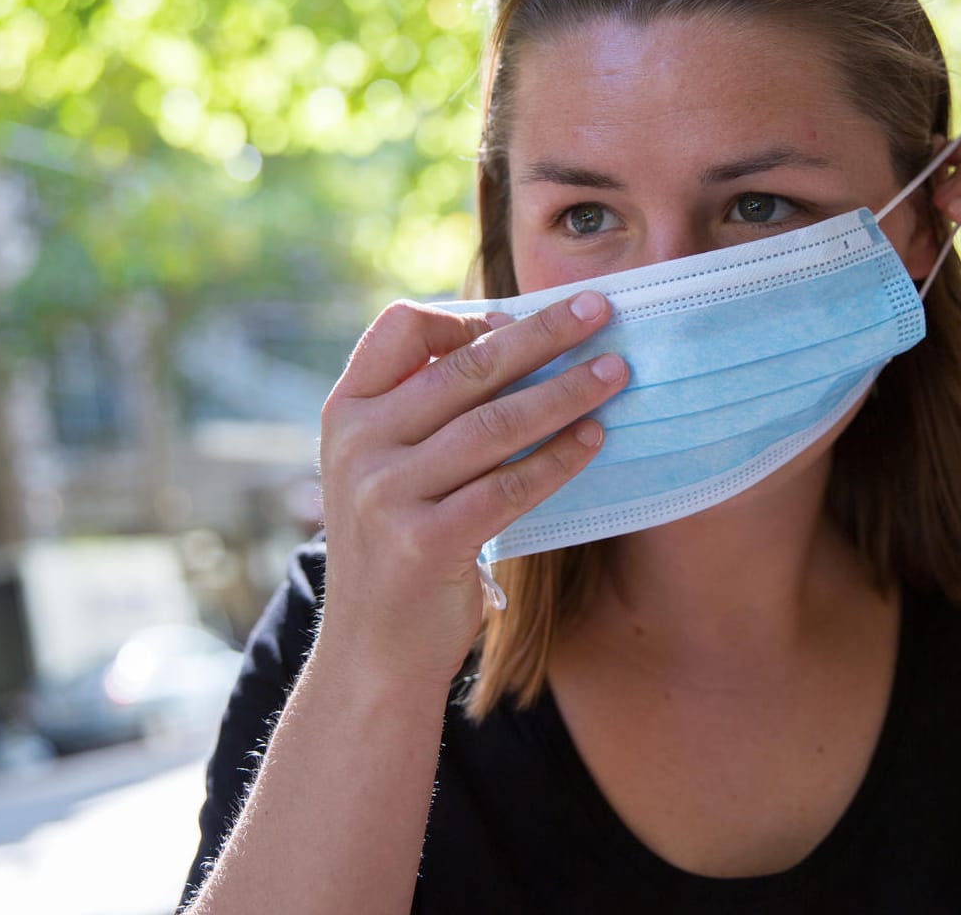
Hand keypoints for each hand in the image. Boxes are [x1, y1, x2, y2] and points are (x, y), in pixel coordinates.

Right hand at [317, 292, 627, 688]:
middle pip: (467, 367)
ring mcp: (387, 495)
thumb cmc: (396, 543)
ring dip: (566, 392)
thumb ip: (421, 408)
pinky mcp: (426, 543)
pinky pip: (511, 486)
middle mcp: (358, 445)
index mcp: (345, 412)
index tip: (519, 317)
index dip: (464, 315)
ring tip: (615, 372)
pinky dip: (560, 458)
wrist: (371, 651)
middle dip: (543, 333)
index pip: (400, 329)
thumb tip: (513, 338)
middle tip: (600, 309)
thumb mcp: (381, 466)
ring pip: (497, 424)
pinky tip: (595, 439)